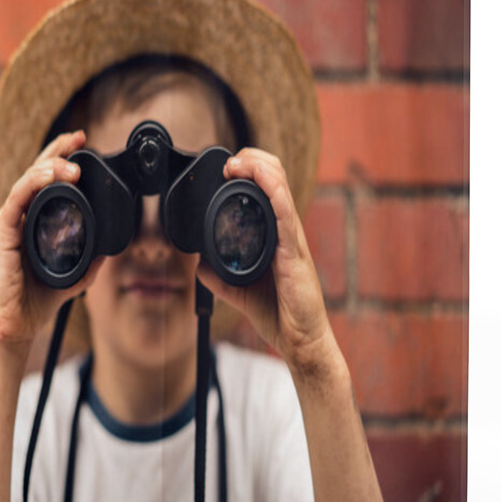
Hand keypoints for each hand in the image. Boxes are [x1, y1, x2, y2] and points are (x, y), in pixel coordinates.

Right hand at [0, 130, 101, 348]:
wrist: (17, 324)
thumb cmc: (38, 300)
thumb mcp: (75, 276)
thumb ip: (90, 261)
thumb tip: (110, 250)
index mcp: (36, 221)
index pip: (48, 181)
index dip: (63, 159)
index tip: (83, 143)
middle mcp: (22, 216)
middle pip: (37, 171)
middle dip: (58, 150)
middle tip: (79, 137)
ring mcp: (11, 223)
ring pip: (27, 181)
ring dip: (50, 167)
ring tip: (72, 164)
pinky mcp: (4, 232)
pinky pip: (16, 200)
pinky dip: (32, 184)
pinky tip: (49, 176)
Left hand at [196, 148, 336, 377]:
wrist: (302, 342)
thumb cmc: (281, 315)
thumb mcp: (241, 291)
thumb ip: (220, 278)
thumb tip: (199, 266)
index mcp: (276, 235)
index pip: (268, 188)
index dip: (250, 170)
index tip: (227, 169)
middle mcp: (287, 231)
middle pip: (277, 177)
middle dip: (253, 159)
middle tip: (230, 162)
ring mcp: (293, 239)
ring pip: (281, 188)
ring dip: (259, 167)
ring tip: (238, 162)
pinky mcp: (295, 251)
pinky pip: (285, 213)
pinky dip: (274, 190)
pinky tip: (262, 179)